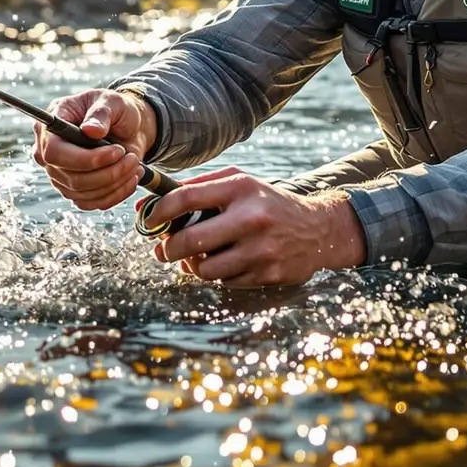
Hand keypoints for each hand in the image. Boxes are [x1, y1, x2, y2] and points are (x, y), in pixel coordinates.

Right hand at [32, 88, 158, 210]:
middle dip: (107, 172)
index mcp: (51, 126)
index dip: (85, 158)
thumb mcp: (111, 101)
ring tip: (134, 163)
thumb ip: (101, 114)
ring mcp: (60, 175)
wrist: (128, 126)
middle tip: (131, 158)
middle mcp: (50, 153)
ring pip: (83, 193)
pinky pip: (94, 203)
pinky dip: (117, 193)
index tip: (116, 151)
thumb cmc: (115, 110)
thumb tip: (91, 130)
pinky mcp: (76, 191)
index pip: (53, 152)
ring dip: (115, 182)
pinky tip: (131, 177)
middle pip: (70, 178)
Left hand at [140, 167, 366, 287]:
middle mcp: (251, 218)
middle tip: (163, 250)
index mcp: (240, 189)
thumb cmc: (266, 203)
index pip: (186, 198)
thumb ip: (198, 188)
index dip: (159, 211)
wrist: (318, 229)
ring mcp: (261, 249)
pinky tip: (225, 263)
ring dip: (192, 266)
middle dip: (167, 249)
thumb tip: (149, 203)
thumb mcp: (239, 183)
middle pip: (190, 241)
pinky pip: (225, 282)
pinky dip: (218, 275)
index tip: (148, 220)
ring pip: (205, 270)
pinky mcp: (267, 274)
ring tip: (196, 258)